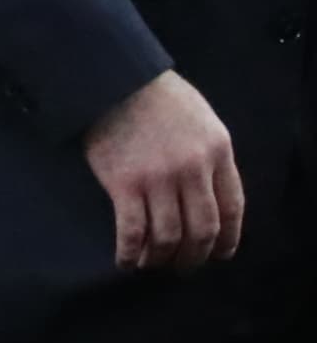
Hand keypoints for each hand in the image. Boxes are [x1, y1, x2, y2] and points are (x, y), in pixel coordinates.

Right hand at [87, 69, 242, 269]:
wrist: (110, 76)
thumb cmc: (156, 95)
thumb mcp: (202, 119)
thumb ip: (211, 155)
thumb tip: (210, 195)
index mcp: (217, 152)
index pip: (232, 209)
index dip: (228, 238)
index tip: (220, 253)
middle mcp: (193, 170)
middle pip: (202, 229)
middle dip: (195, 255)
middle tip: (184, 265)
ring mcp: (158, 179)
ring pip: (169, 236)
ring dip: (162, 258)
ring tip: (154, 264)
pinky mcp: (123, 184)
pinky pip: (133, 231)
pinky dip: (130, 253)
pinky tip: (126, 261)